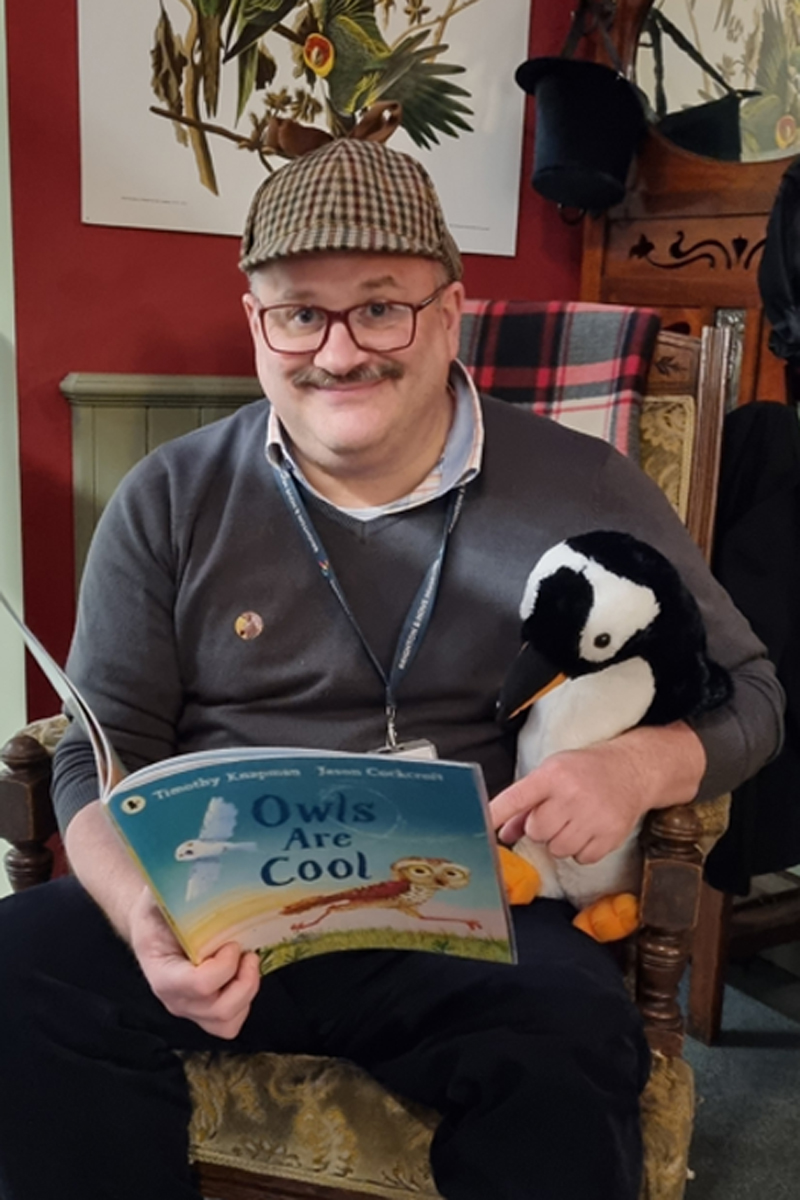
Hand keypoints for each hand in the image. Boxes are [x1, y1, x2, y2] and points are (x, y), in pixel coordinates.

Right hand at [129, 889, 260, 1038]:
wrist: (152, 929)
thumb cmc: (156, 913)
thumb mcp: (156, 897)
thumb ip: (168, 889)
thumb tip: (188, 864)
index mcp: (162, 973)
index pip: (197, 985)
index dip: (224, 967)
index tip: (233, 943)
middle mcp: (175, 999)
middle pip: (218, 1010)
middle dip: (243, 982)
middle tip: (248, 953)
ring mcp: (191, 1009)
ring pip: (228, 1022)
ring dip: (247, 992)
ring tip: (248, 963)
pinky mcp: (205, 1011)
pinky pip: (231, 1022)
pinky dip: (244, 1001)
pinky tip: (243, 974)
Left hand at [490, 722, 705, 864]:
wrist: (631, 770)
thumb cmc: (584, 771)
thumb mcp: (551, 775)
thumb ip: (525, 805)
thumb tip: (502, 834)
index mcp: (552, 775)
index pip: (516, 797)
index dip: (496, 814)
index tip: (481, 826)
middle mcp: (572, 794)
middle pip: (537, 831)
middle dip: (542, 828)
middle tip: (557, 813)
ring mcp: (594, 816)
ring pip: (558, 849)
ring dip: (561, 840)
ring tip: (574, 820)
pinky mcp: (611, 835)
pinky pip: (581, 858)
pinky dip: (582, 850)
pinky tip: (589, 829)